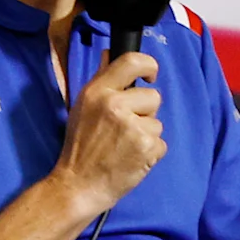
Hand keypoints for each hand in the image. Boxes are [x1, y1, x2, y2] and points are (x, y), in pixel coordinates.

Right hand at [51, 47, 163, 210]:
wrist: (78, 186)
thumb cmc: (79, 148)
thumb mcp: (82, 108)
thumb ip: (101, 81)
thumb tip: (110, 54)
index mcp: (98, 92)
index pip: (132, 61)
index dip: (149, 65)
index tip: (149, 76)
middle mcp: (115, 105)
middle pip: (153, 96)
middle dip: (145, 113)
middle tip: (123, 130)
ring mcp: (133, 127)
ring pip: (157, 122)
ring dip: (146, 135)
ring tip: (124, 147)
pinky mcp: (147, 146)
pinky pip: (161, 143)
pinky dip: (150, 153)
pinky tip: (132, 159)